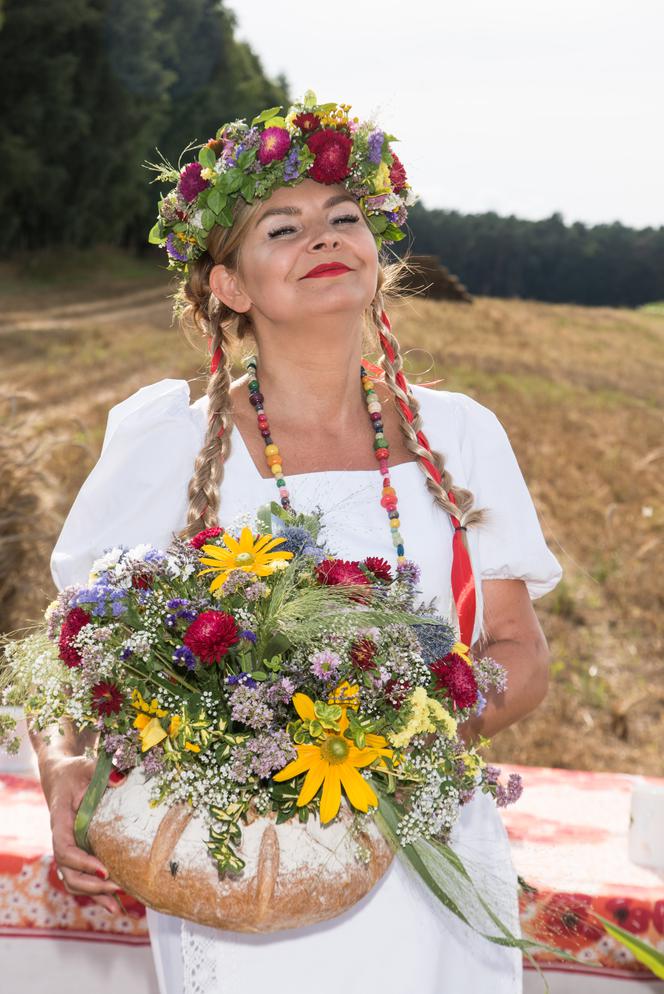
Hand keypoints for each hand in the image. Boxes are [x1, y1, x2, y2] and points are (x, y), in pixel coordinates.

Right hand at [41, 754, 125, 914]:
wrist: (62, 778)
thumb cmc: (75, 772)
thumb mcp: (87, 766)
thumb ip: (104, 772)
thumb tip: (122, 779)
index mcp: (60, 821)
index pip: (64, 848)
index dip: (82, 862)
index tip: (104, 868)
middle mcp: (61, 839)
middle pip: (68, 871)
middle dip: (91, 884)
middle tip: (117, 886)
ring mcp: (68, 848)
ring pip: (73, 880)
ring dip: (93, 894)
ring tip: (116, 905)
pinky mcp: (78, 852)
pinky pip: (82, 877)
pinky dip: (96, 892)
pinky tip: (114, 904)